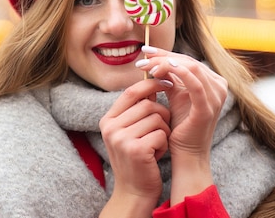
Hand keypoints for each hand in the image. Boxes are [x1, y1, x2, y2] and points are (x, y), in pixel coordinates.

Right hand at [99, 78, 171, 202]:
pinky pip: (160, 134)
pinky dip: (164, 143)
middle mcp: (110, 127)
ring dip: (164, 131)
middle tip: (160, 131)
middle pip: (147, 104)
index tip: (167, 83)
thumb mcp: (129, 131)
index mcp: (107, 120)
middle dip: (162, 115)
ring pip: (156, 118)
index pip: (131, 92)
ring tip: (156, 144)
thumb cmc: (137, 158)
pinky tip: (156, 154)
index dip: (150, 85)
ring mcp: (121, 138)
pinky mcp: (135, 150)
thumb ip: (136, 110)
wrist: (134, 191)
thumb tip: (153, 82)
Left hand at [137, 46, 227, 156]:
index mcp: (211, 81)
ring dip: (166, 63)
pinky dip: (179, 72)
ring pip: (190, 68)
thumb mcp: (174, 94)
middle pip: (188, 61)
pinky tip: (160, 70)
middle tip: (142, 58)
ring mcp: (215, 97)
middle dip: (163, 57)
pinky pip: (195, 84)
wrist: (186, 153)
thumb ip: (169, 76)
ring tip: (147, 66)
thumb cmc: (178, 125)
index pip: (186, 60)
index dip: (165, 53)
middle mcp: (218, 86)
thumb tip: (154, 58)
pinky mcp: (208, 107)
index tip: (145, 50)